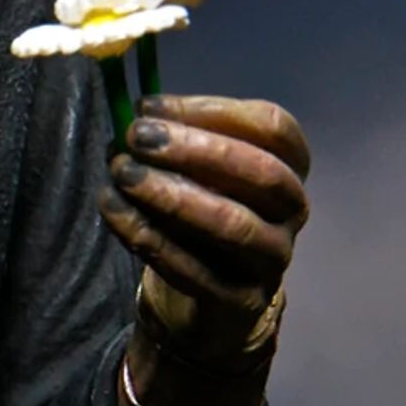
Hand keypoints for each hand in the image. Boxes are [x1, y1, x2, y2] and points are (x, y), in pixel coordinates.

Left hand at [99, 95, 310, 361]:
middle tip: (137, 137)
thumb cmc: (203, 213)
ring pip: (232, 224)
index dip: (214, 110)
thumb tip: (136, 115)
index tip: (149, 106)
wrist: (210, 298)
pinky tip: (113, 210)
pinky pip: (196, 269)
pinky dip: (150, 236)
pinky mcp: (241, 300)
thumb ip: (175, 141)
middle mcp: (293, 210)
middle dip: (196, 150)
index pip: (274, 127)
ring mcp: (273, 259)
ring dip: (172, 195)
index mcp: (289, 167)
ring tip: (122, 173)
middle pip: (261, 173)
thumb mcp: (195, 172)